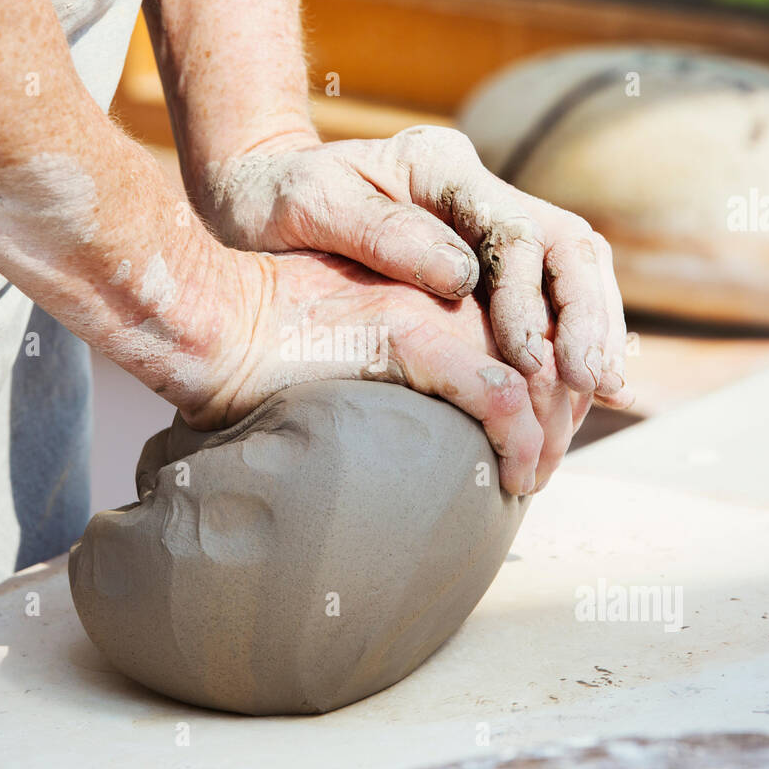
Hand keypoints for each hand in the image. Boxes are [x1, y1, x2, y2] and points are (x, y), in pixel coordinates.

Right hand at [180, 249, 592, 495]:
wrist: (210, 322)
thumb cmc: (265, 347)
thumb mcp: (350, 344)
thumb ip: (401, 365)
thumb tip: (428, 417)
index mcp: (436, 286)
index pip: (527, 333)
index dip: (550, 390)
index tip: (542, 441)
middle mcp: (445, 291)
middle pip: (543, 353)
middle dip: (558, 419)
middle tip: (544, 471)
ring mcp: (431, 310)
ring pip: (534, 376)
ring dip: (546, 439)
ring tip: (529, 482)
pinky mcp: (409, 338)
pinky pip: (497, 396)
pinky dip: (518, 443)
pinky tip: (514, 478)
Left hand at [200, 125, 632, 408]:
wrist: (254, 197)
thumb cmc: (272, 200)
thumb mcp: (309, 204)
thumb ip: (381, 232)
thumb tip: (463, 278)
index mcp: (440, 167)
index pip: (517, 233)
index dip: (536, 302)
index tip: (536, 365)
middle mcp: (475, 191)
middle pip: (567, 246)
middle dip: (589, 316)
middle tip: (595, 384)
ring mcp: (482, 224)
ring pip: (570, 271)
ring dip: (591, 331)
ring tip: (597, 394)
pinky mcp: (480, 262)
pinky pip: (543, 298)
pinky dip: (564, 341)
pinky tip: (572, 389)